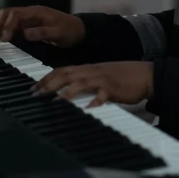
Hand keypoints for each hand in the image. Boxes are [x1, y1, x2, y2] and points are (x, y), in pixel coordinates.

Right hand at [0, 5, 84, 46]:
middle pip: (8, 13)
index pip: (16, 15)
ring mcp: (28, 18)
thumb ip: (43, 33)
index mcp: (37, 12)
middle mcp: (30, 12)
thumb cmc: (69, 31)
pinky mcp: (28, 24)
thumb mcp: (59, 33)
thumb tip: (25, 34)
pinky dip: (2, 29)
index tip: (3, 39)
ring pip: (7, 17)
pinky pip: (12, 24)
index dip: (8, 26)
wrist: (77, 30)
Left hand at [33, 62, 154, 107]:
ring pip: (81, 83)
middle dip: (49, 84)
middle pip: (67, 74)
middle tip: (36, 94)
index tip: (33, 87)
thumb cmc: (122, 77)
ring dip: (67, 92)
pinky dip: (95, 101)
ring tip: (56, 101)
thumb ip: (85, 81)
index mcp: (88, 68)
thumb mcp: (100, 76)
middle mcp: (92, 71)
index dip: (46, 78)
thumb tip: (67, 89)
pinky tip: (88, 108)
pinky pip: (103, 95)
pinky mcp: (114, 89)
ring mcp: (103, 79)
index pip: (63, 70)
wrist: (145, 74)